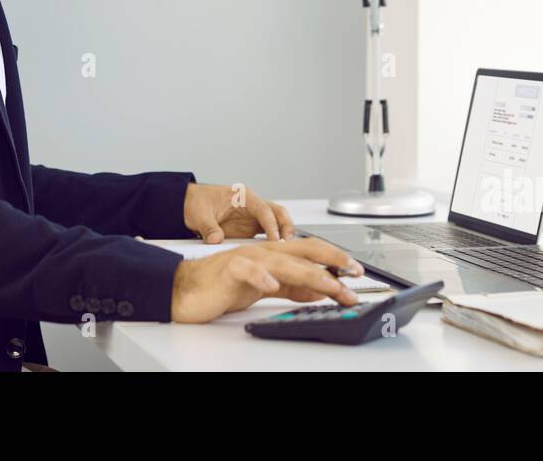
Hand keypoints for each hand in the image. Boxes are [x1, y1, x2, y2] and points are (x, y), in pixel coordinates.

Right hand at [170, 237, 364, 322]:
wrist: (185, 289)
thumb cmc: (221, 286)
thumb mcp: (265, 287)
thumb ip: (292, 288)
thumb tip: (319, 291)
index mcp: (273, 254)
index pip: (311, 251)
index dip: (335, 258)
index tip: (357, 272)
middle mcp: (263, 252)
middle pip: (304, 250)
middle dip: (333, 261)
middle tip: (354, 275)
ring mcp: (247, 258)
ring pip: (283, 262)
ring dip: (310, 274)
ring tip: (330, 286)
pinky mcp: (229, 270)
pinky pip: (247, 270)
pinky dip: (262, 277)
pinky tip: (274, 285)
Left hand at [183, 182, 295, 242]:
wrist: (188, 206)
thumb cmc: (196, 203)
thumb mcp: (199, 215)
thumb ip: (208, 228)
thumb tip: (215, 240)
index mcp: (243, 196)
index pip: (264, 209)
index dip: (272, 225)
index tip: (275, 239)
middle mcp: (252, 205)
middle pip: (277, 213)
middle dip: (286, 226)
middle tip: (289, 243)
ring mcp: (252, 217)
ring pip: (276, 223)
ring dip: (283, 235)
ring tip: (287, 251)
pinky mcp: (250, 229)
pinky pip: (267, 234)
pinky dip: (273, 243)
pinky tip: (275, 255)